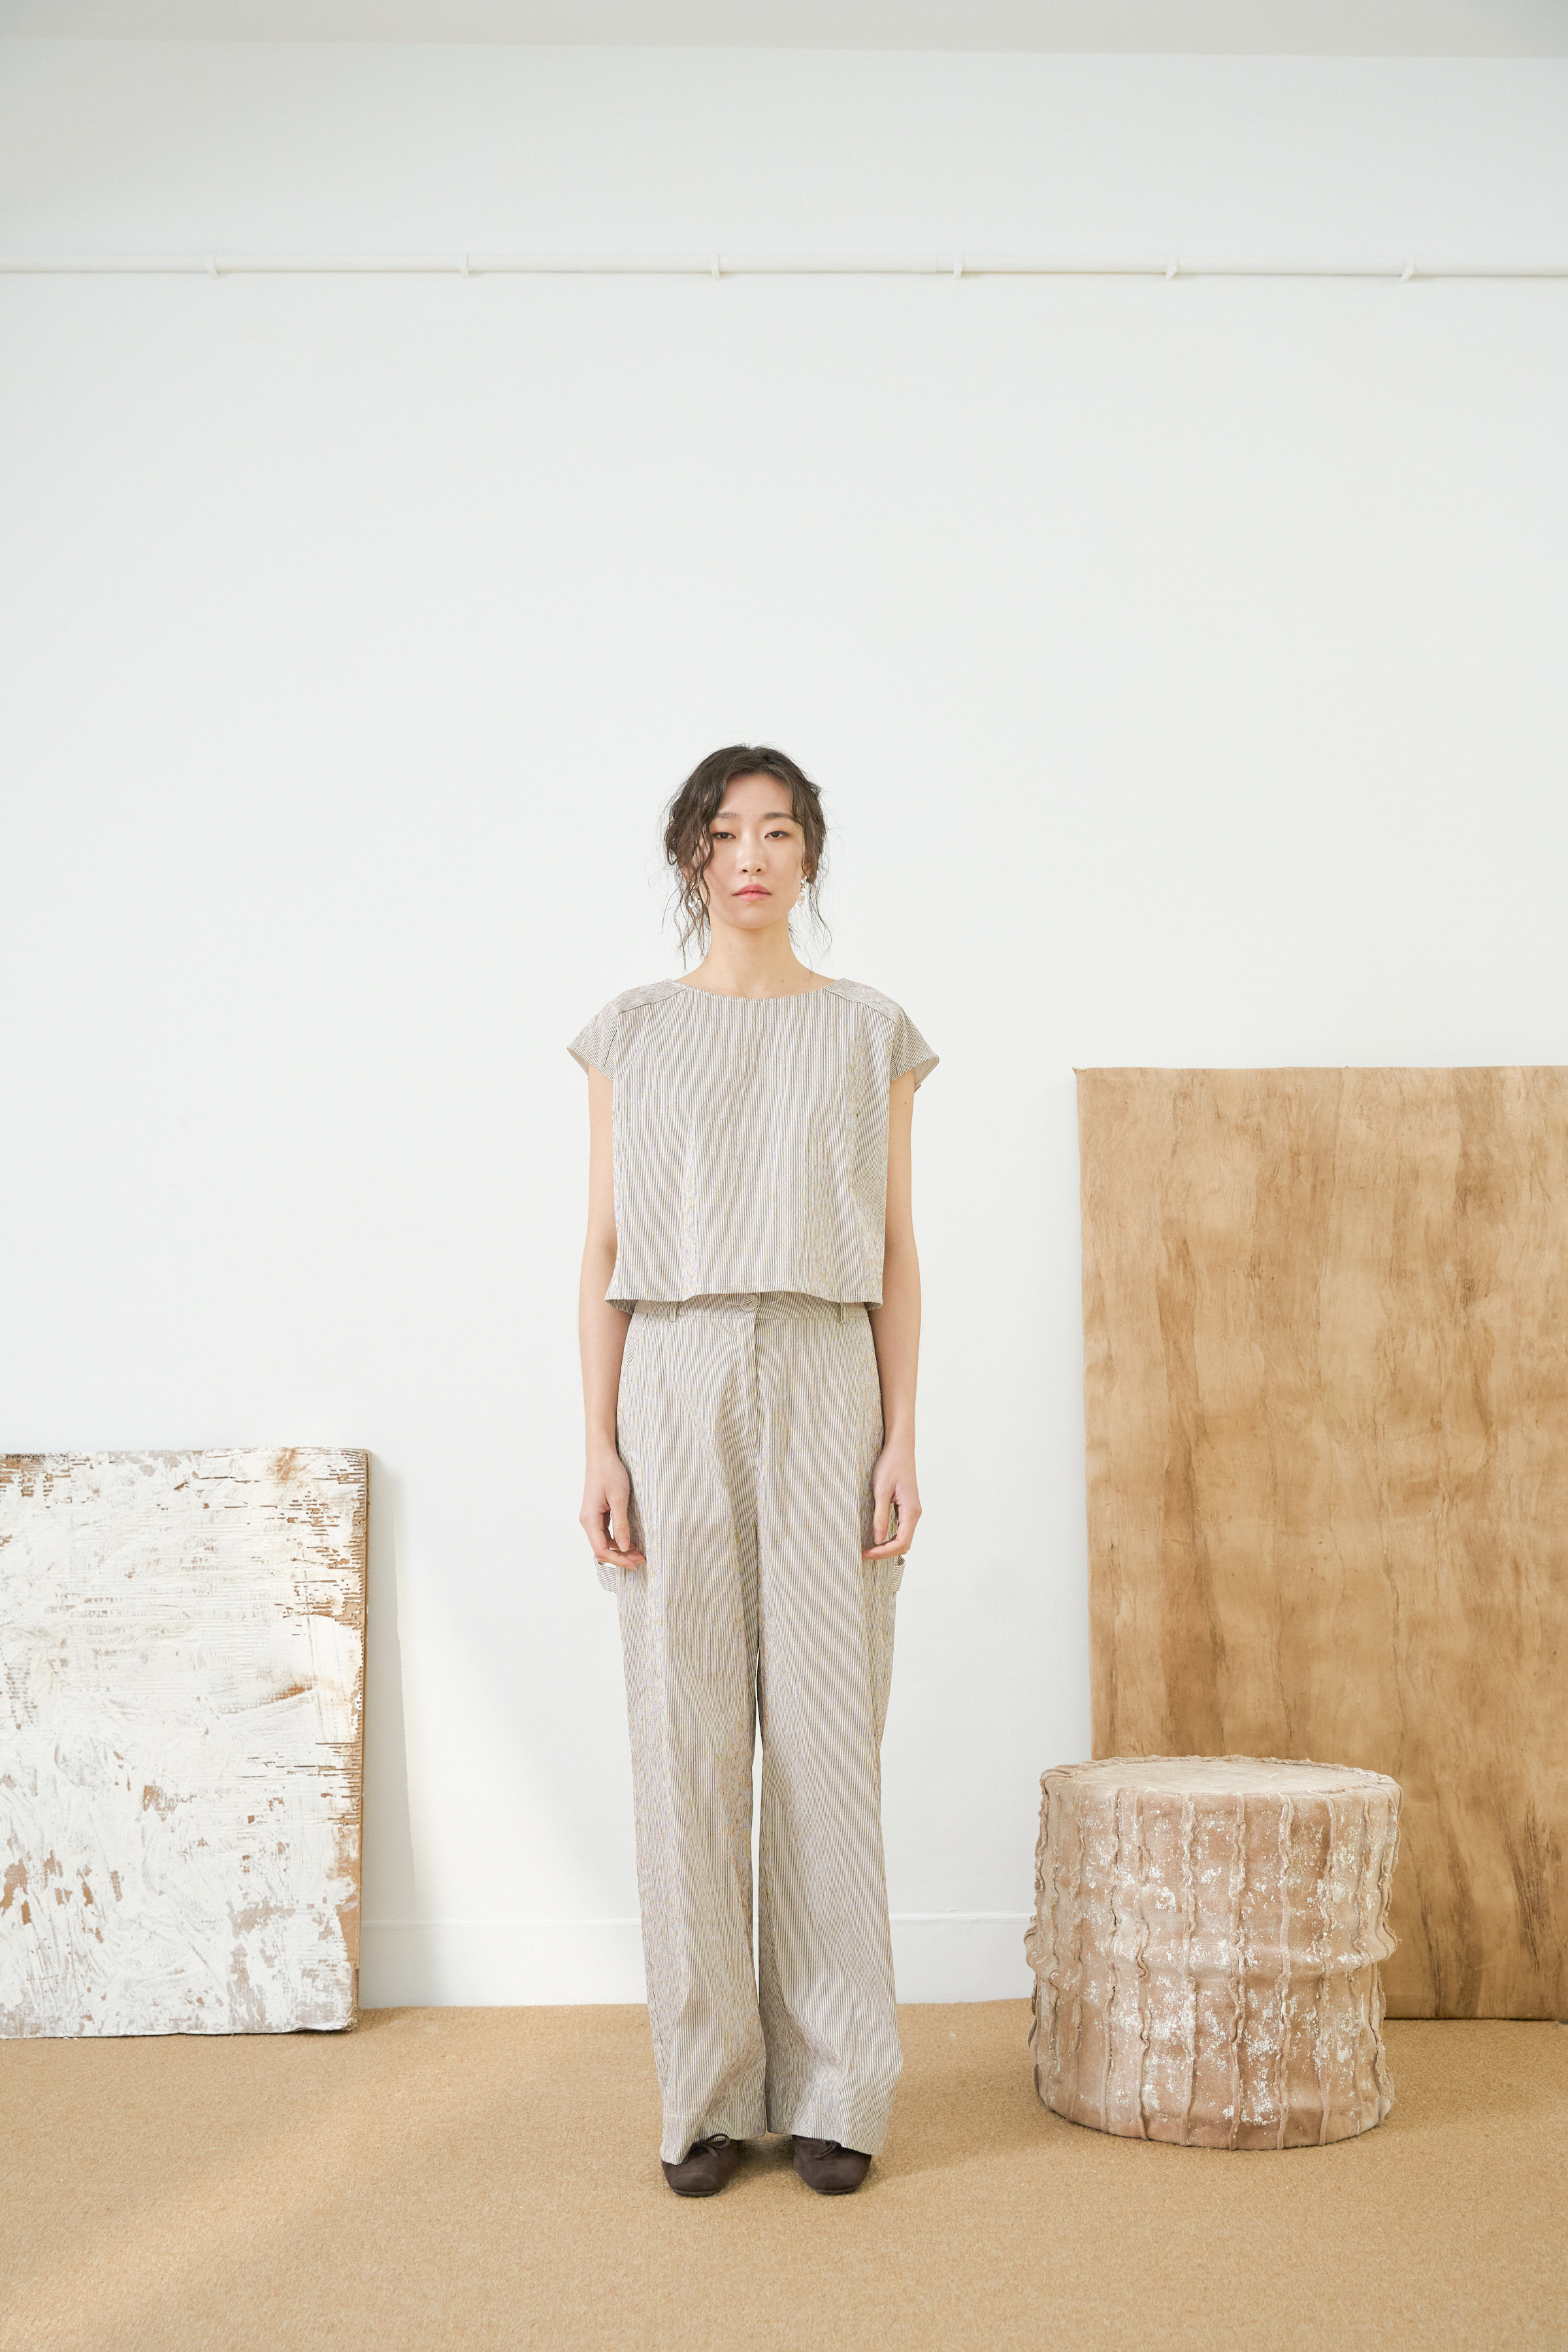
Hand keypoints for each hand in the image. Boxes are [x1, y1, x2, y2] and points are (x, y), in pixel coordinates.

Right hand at [580, 1444, 645, 1570]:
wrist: (601, 1454)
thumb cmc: (610, 1472)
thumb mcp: (619, 1499)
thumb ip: (621, 1524)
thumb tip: (623, 1548)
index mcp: (589, 1519)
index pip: (601, 1550)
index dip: (618, 1560)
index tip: (635, 1562)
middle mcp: (587, 1521)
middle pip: (602, 1548)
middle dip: (621, 1557)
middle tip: (641, 1559)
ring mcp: (591, 1517)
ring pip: (604, 1542)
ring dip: (620, 1549)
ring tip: (638, 1552)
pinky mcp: (597, 1513)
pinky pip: (605, 1532)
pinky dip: (617, 1539)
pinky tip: (630, 1540)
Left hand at [863, 1439, 919, 1559]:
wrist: (900, 1448)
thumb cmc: (890, 1465)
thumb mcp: (881, 1490)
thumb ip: (880, 1516)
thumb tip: (878, 1539)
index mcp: (911, 1511)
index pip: (902, 1542)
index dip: (885, 1552)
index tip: (867, 1554)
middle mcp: (914, 1514)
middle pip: (904, 1544)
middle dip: (885, 1552)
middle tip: (865, 1554)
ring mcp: (912, 1511)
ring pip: (903, 1538)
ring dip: (888, 1546)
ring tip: (869, 1548)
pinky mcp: (906, 1508)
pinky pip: (901, 1529)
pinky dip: (891, 1538)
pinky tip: (877, 1537)